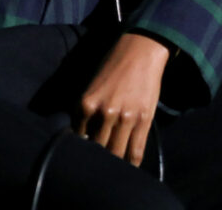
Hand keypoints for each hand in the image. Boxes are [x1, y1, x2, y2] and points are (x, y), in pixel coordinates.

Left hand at [76, 32, 170, 165]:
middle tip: (97, 167)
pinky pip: (136, 150)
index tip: (82, 157)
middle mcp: (103, 112)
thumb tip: (84, 134)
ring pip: (116, 153)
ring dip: (114, 163)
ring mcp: (124, 118)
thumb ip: (87, 110)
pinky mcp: (142, 120)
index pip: (78, 137)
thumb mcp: (91, 87)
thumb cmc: (112, 66)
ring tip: (113, 171)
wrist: (139, 52)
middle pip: (96, 148)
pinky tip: (130, 168)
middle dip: (96, 159)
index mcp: (85, 103)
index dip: (80, 149)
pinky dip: (132, 162)